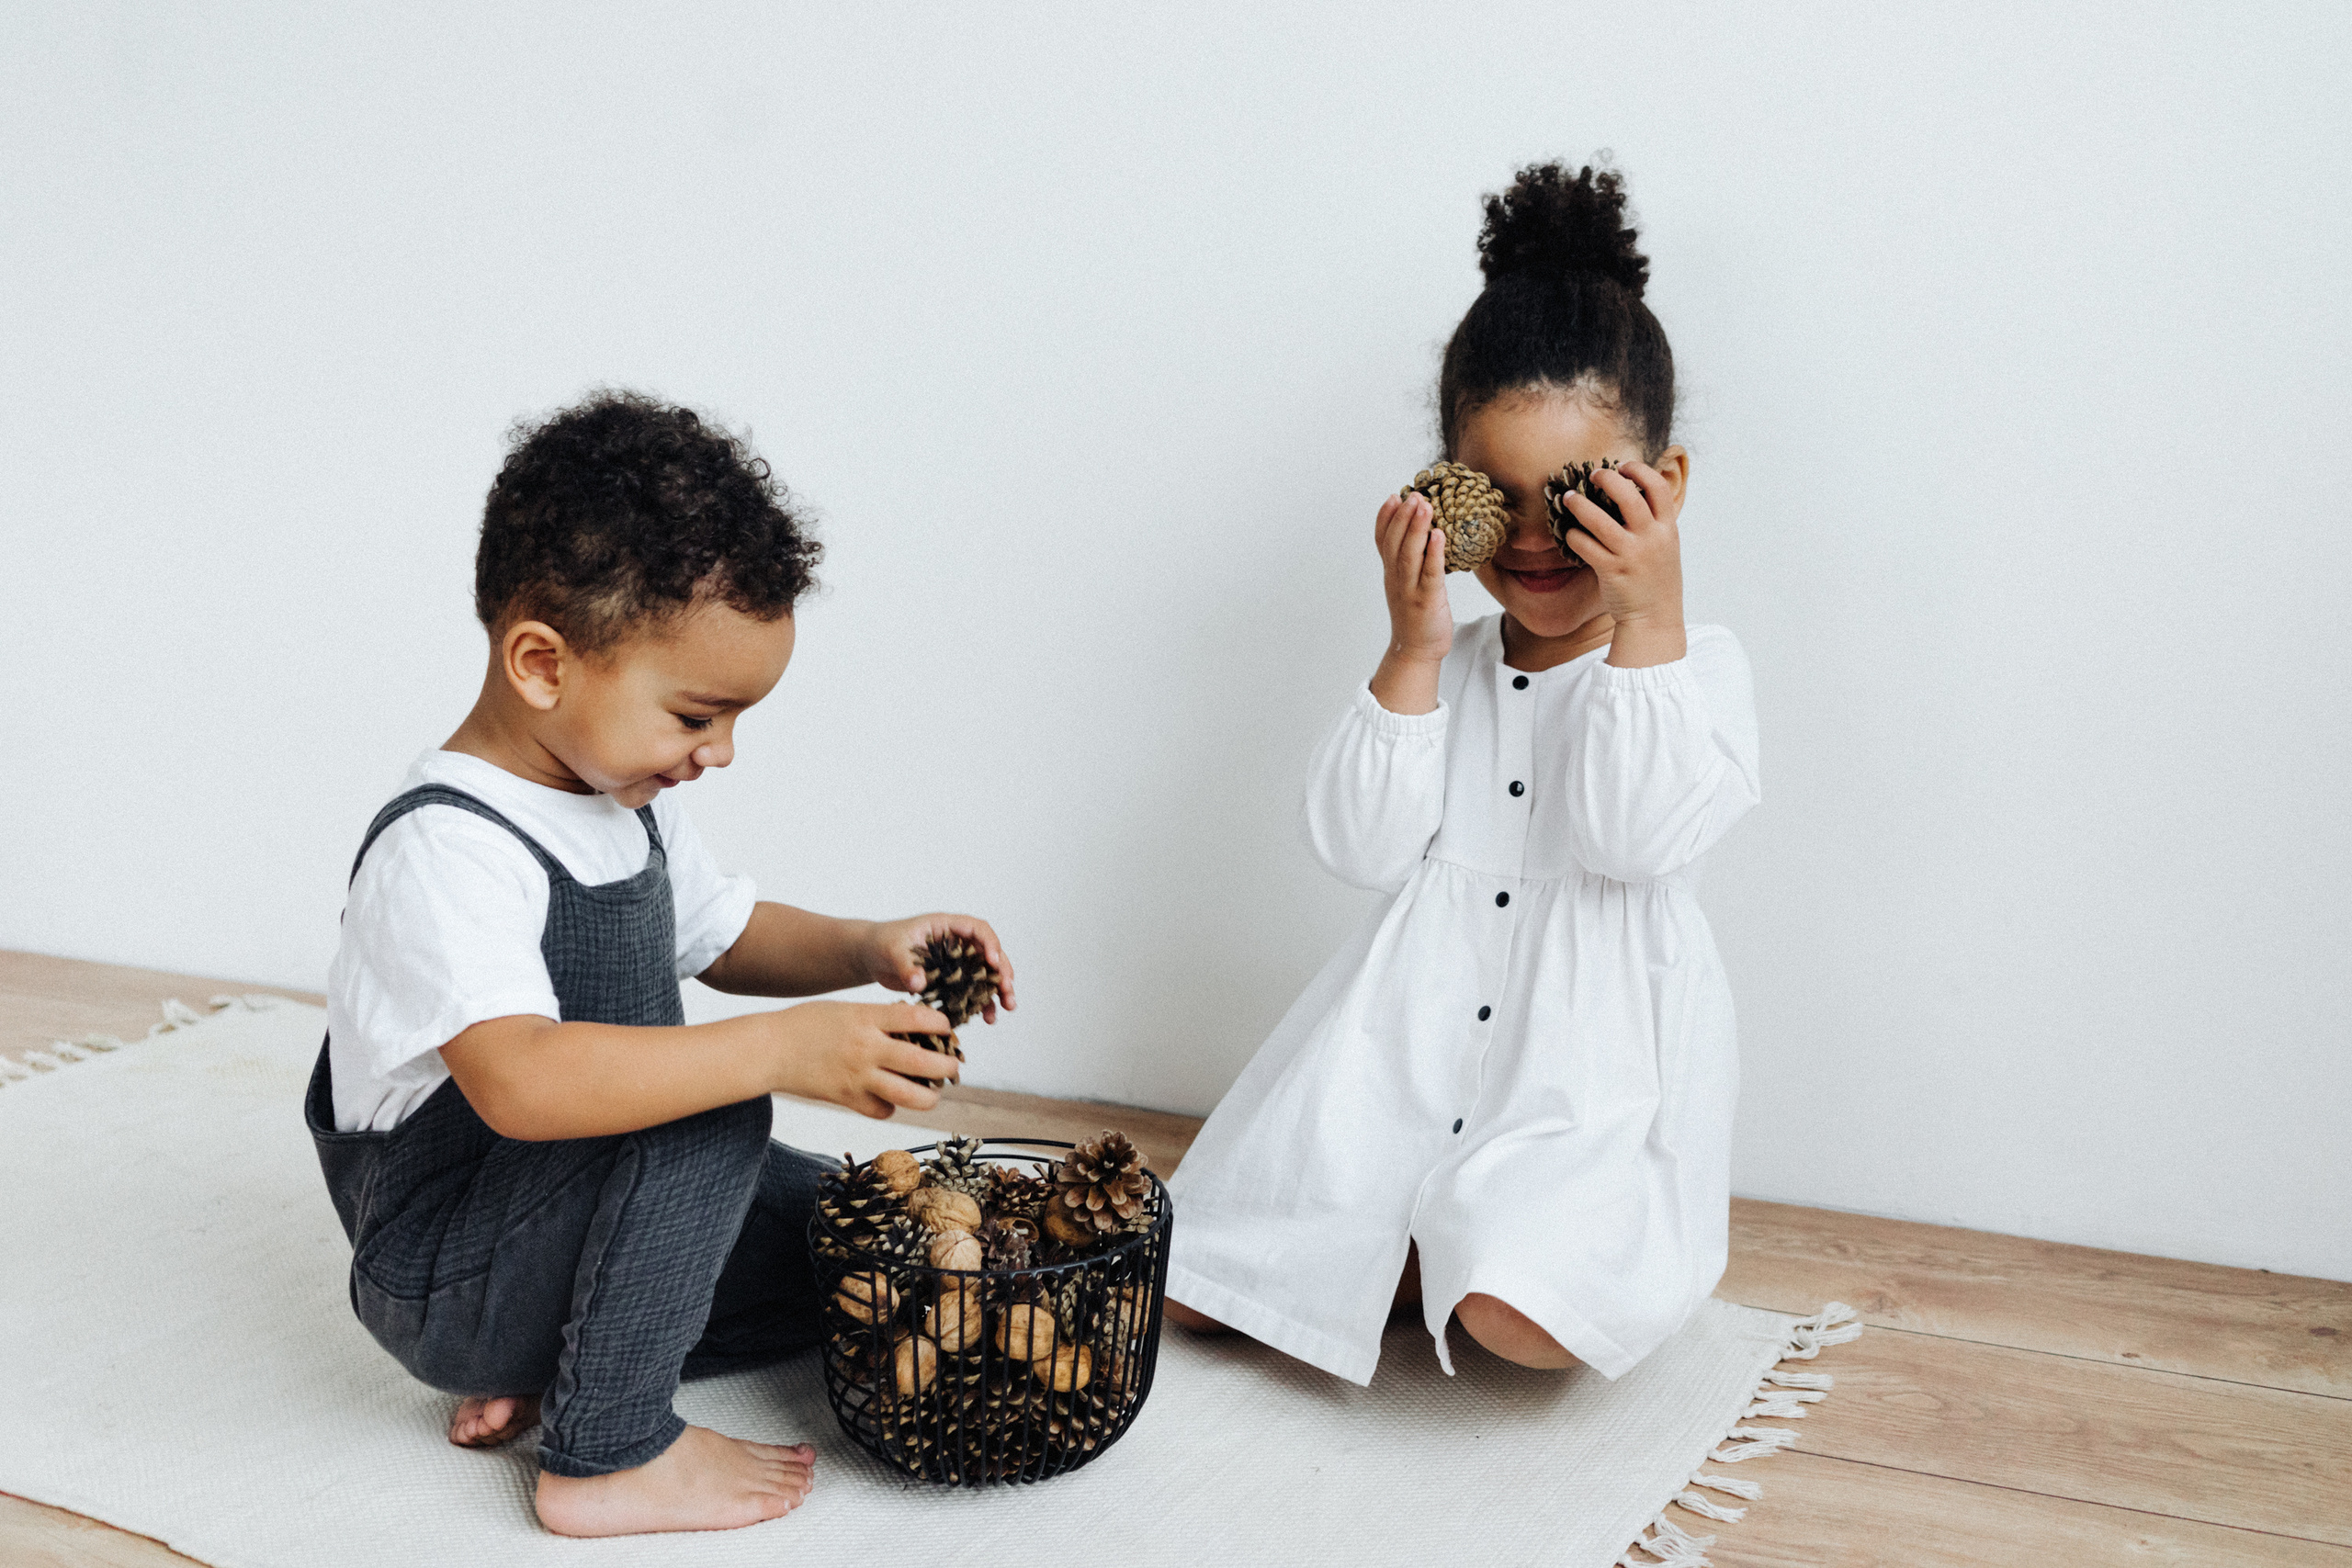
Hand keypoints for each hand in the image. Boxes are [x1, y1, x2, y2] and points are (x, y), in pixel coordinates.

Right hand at [767, 1000, 962, 1118]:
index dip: (942, 1024)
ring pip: (911, 1095)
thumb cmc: (807, 1023)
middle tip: (953, 1065)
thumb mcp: (847, 1009)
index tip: (946, 1028)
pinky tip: (890, 1099)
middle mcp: (867, 1048)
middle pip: (925, 1062)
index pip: (919, 1019)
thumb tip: (916, 1025)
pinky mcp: (847, 1099)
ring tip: (932, 1091)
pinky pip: (883, 1111)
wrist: (769, 1049)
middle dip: (948, 1066)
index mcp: (867, 1018)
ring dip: (930, 1096)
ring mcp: (858, 1077)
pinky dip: (891, 1107)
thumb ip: (880, 1017)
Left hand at [864, 914, 1015, 1019]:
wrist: (872, 957)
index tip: (994, 962)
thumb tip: (919, 983)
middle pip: (990, 953)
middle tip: (1008, 992)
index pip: (977, 929)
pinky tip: (987, 1017)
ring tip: (1007, 1008)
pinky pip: (973, 990)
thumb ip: (906, 966)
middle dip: (1002, 972)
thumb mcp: (892, 951)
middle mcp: (958, 942)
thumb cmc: (882, 943)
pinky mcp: (952, 980)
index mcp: (947, 926)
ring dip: (998, 990)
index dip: (990, 944)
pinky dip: (981, 1003)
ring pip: (986, 974)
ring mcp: (957, 961)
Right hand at [1375, 490, 1452, 666]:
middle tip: (1413, 495)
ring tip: (1424, 505)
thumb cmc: (1417, 617)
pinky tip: (1439, 535)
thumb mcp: (1408, 585)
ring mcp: (1409, 590)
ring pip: (1408, 554)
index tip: (1394, 496)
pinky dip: (1432, 553)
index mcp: (1391, 573)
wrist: (1417, 651)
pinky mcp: (1426, 601)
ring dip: (1416, 527)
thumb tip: (1425, 534)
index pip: (1382, 540)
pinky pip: (1429, 574)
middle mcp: (1396, 579)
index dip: (1385, 518)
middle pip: (1394, 542)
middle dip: (1402, 516)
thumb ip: (1411, 561)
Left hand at [1554, 460, 1686, 664]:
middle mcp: (1651, 538)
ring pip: (1600, 520)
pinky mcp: (1612, 571)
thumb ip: (1653, 522)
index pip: (1658, 487)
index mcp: (1668, 528)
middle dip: (1607, 479)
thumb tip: (1631, 493)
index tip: (1623, 466)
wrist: (1655, 618)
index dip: (1639, 470)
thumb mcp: (1666, 546)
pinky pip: (1586, 545)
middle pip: (1628, 495)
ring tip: (1567, 498)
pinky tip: (1570, 534)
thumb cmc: (1656, 579)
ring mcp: (1631, 555)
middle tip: (1592, 475)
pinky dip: (1574, 536)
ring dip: (1579, 504)